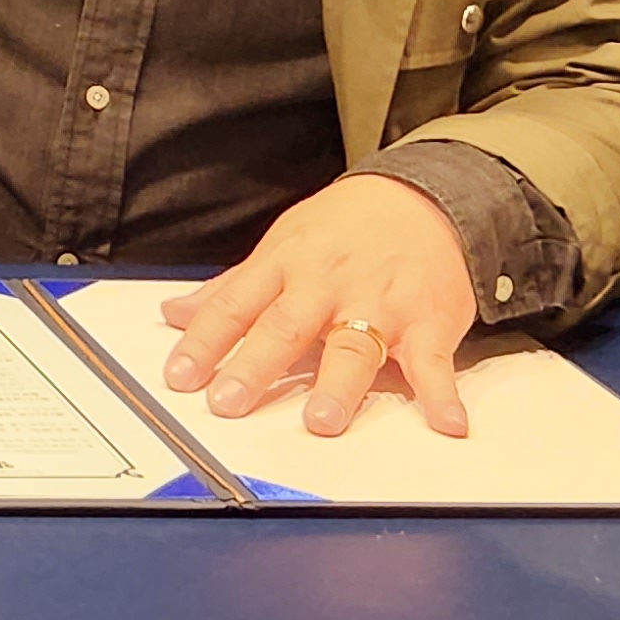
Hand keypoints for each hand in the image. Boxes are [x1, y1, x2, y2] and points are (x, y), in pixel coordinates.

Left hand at [159, 172, 477, 438]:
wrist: (420, 198)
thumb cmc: (339, 231)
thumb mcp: (279, 247)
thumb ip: (229, 289)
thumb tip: (174, 315)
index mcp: (284, 266)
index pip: (234, 306)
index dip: (204, 341)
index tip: (180, 376)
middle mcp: (326, 285)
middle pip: (286, 327)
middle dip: (255, 365)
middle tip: (228, 403)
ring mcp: (379, 304)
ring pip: (354, 346)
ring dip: (338, 385)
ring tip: (321, 420)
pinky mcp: (427, 321)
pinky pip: (433, 360)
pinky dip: (441, 392)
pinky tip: (445, 421)